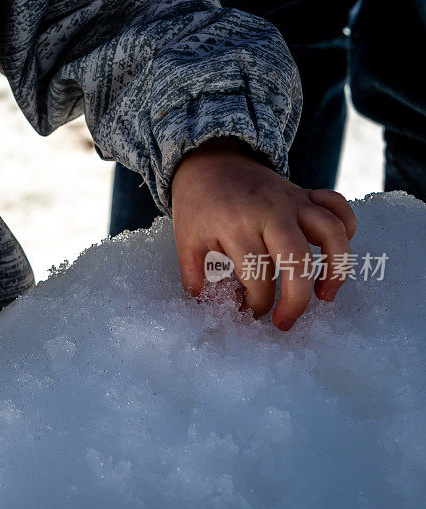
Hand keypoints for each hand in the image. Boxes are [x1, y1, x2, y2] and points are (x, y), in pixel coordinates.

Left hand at [171, 139, 356, 330]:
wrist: (208, 162)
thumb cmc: (198, 206)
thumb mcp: (185, 241)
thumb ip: (195, 276)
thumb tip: (210, 307)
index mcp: (237, 226)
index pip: (257, 277)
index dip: (256, 304)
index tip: (248, 314)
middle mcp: (270, 212)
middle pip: (298, 259)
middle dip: (296, 300)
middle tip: (284, 323)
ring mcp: (293, 200)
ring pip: (331, 232)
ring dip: (336, 268)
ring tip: (325, 296)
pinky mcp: (305, 193)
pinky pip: (338, 206)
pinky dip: (348, 227)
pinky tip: (334, 254)